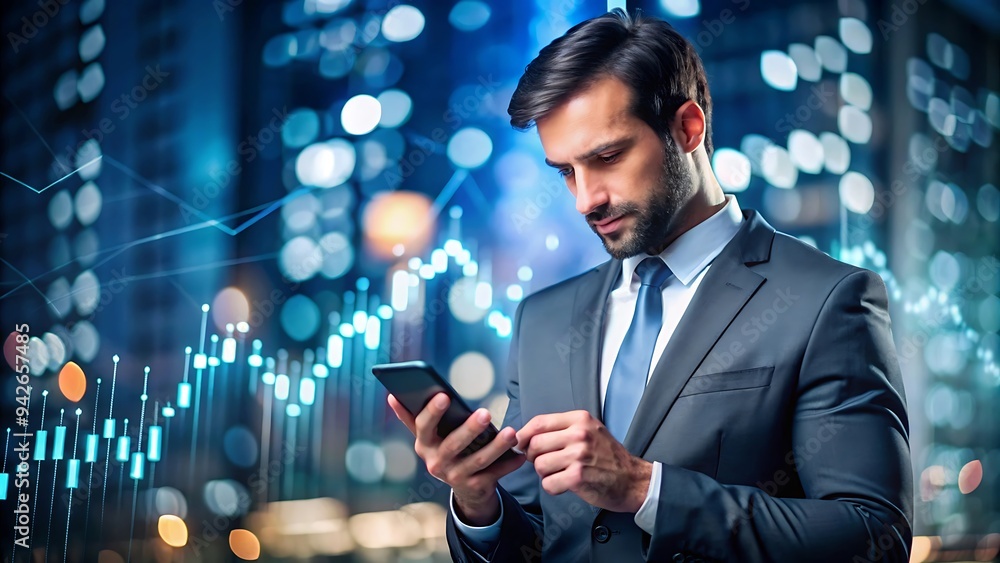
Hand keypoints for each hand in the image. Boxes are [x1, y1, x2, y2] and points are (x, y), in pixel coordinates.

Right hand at [388, 393, 525, 524]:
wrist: (464, 487)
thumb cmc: (446, 450)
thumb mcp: (428, 437)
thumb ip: (410, 417)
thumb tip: (392, 396)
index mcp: (424, 445)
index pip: (423, 427)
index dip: (432, 412)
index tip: (444, 395)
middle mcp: (437, 463)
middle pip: (454, 444)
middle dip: (470, 429)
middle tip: (485, 413)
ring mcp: (456, 477)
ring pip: (478, 460)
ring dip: (496, 446)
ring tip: (511, 433)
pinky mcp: (476, 487)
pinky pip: (495, 474)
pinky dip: (509, 464)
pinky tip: (519, 454)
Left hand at [516, 410, 651, 512]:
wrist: (632, 480)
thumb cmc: (607, 456)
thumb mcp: (590, 430)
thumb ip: (562, 429)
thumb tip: (527, 436)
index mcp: (580, 419)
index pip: (539, 422)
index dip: (524, 435)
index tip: (520, 444)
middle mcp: (579, 434)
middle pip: (535, 444)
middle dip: (534, 457)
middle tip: (546, 463)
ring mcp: (578, 455)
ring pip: (539, 465)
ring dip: (545, 474)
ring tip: (559, 473)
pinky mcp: (578, 477)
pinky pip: (548, 483)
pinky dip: (553, 487)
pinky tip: (565, 484)